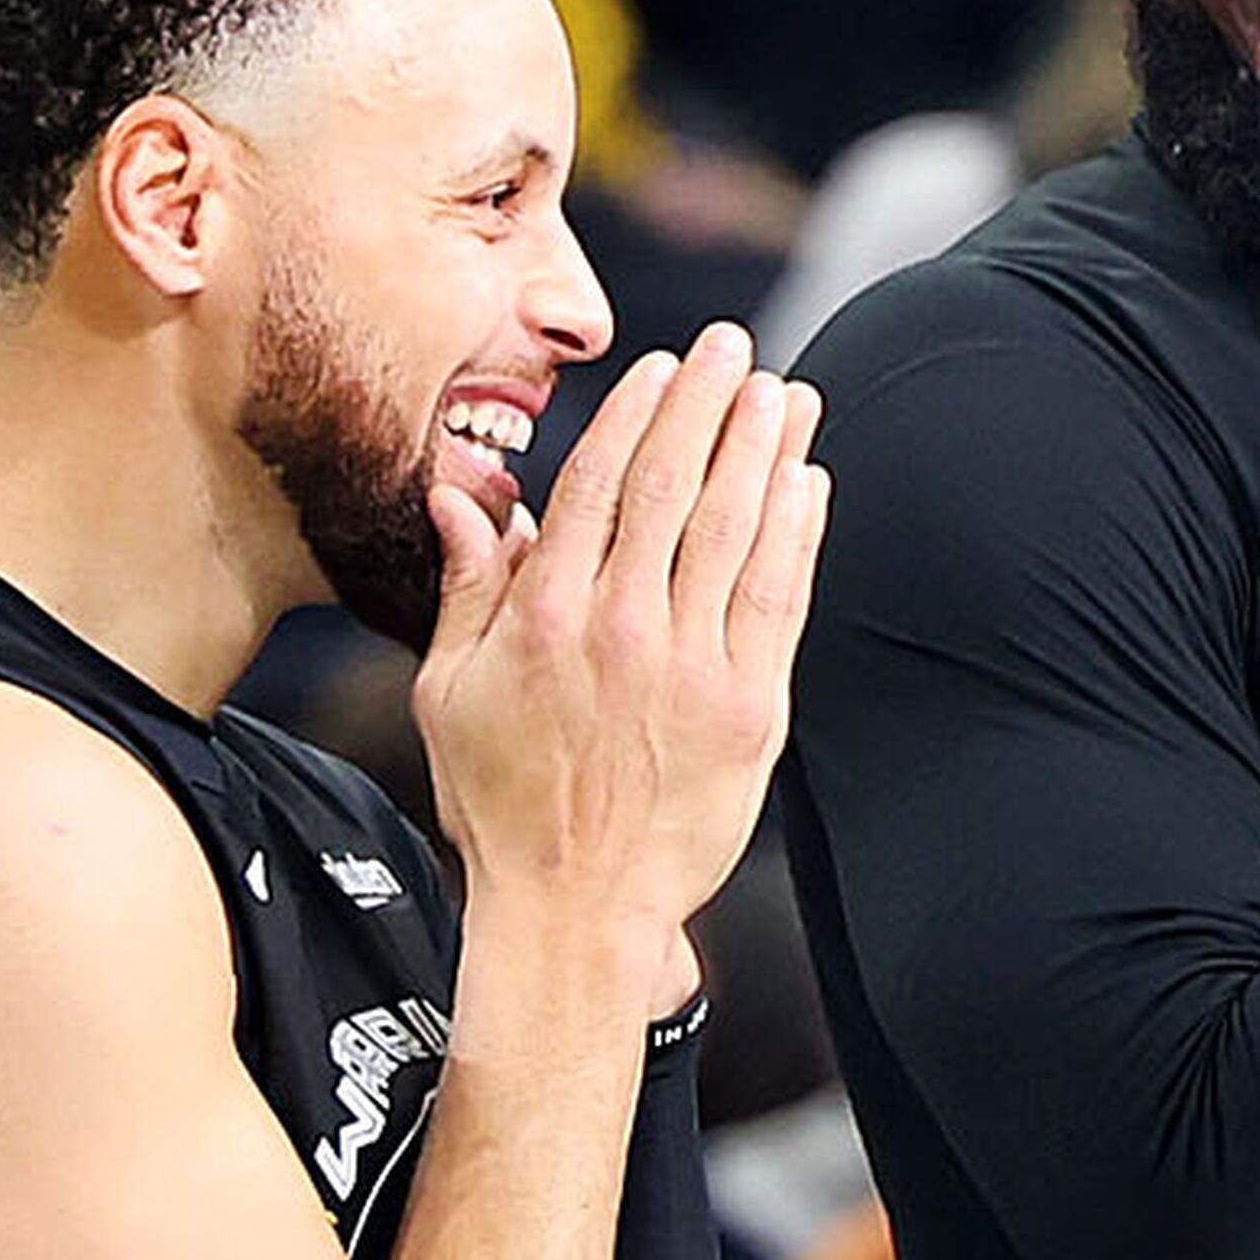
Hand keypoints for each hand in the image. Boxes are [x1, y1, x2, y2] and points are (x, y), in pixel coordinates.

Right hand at [411, 323, 828, 990]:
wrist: (575, 912)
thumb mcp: (451, 692)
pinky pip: (781, 599)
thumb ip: (467, 587)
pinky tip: (808, 483)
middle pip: (677, 488)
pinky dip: (797, 533)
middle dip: (710, 405)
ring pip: (736, 531)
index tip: (665, 367)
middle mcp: (623, 630)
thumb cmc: (502, 805)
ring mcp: (693, 669)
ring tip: (786, 393)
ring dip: (765, 451)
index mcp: (547, 617)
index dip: (640, 415)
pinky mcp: (751, 711)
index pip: (602, 485)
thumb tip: (466, 497)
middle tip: (735, 347)